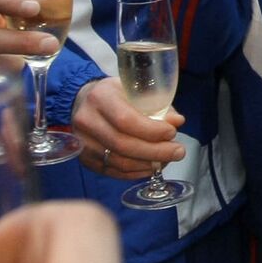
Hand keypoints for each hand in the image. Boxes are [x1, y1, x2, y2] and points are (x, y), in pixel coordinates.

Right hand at [71, 78, 185, 179]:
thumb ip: (157, 104)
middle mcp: (87, 121)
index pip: (125, 120)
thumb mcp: (135, 90)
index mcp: (100, 98)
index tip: (172, 133)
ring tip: (167, 159)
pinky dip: (136, 172)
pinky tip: (151, 166)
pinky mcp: (85, 160)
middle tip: (178, 152)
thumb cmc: (114, 95)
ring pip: (119, 162)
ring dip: (148, 164)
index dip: (152, 131)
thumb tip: (177, 121)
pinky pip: (114, 172)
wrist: (83, 102)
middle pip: (123, 144)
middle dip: (156, 151)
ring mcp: (83, 143)